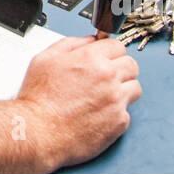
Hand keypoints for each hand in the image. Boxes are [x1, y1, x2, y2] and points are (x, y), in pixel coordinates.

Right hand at [15, 35, 140, 170]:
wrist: (38, 132)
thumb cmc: (38, 99)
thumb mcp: (45, 59)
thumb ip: (71, 44)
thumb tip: (89, 41)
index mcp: (91, 58)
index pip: (118, 46)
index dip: (110, 53)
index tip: (107, 60)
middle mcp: (108, 77)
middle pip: (132, 65)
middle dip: (120, 70)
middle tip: (106, 79)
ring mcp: (116, 100)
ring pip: (135, 88)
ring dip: (123, 91)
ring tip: (104, 98)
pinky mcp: (119, 122)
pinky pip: (127, 113)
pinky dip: (116, 114)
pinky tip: (99, 115)